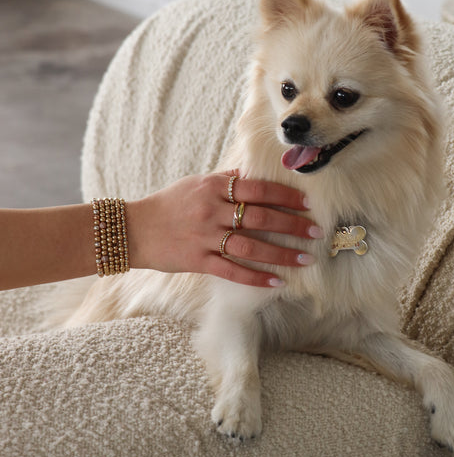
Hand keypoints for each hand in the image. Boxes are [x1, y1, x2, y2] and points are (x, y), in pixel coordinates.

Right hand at [127, 171, 322, 286]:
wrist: (134, 228)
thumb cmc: (168, 203)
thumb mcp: (196, 183)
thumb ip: (226, 180)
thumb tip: (254, 175)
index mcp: (213, 187)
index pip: (257, 189)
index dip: (285, 196)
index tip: (307, 204)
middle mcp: (211, 210)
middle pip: (260, 217)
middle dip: (292, 225)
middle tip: (316, 231)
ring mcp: (204, 237)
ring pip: (251, 246)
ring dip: (281, 254)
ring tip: (305, 259)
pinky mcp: (197, 261)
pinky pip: (231, 270)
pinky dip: (255, 277)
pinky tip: (277, 282)